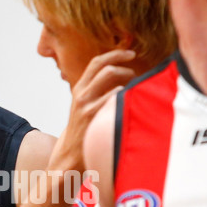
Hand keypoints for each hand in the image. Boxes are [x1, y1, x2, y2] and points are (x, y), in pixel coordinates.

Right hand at [50, 49, 135, 171]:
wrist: (69, 153)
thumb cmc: (82, 129)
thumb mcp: (84, 106)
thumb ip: (96, 91)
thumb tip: (118, 77)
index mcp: (79, 88)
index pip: (96, 62)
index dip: (114, 54)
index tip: (130, 53)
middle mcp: (81, 93)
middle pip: (105, 66)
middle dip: (123, 63)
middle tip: (136, 67)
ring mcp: (87, 104)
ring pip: (111, 78)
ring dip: (128, 78)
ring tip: (135, 86)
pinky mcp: (93, 115)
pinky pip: (114, 96)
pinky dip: (125, 94)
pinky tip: (131, 100)